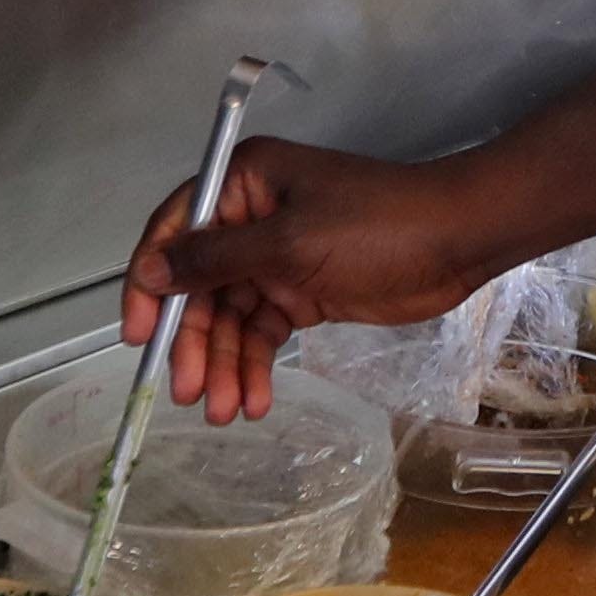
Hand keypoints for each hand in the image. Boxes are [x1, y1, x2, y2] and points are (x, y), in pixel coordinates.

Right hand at [116, 140, 504, 418]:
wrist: (457, 242)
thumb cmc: (376, 226)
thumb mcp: (289, 243)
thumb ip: (216, 260)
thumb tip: (151, 271)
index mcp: (244, 184)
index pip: (176, 231)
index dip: (150, 283)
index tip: (138, 335)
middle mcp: (251, 218)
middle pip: (200, 286)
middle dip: (193, 341)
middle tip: (187, 393)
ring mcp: (277, 259)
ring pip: (231, 317)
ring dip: (224, 364)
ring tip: (222, 411)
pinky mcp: (302, 293)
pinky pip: (263, 332)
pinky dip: (255, 366)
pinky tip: (253, 400)